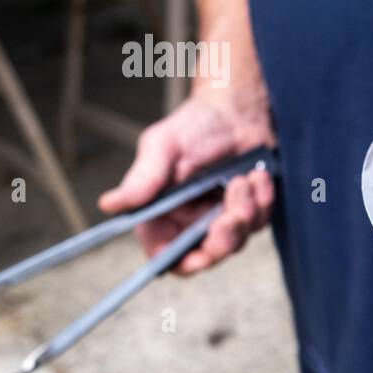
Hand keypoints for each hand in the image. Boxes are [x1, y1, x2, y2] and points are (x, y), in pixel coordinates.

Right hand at [98, 95, 275, 273]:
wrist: (237, 110)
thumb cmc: (195, 124)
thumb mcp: (164, 146)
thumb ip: (143, 179)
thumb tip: (109, 205)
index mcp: (162, 212)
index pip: (167, 255)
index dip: (181, 262)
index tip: (200, 257)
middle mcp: (191, 220)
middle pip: (209, 254)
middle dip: (224, 238)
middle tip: (232, 215)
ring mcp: (222, 217)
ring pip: (239, 239)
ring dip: (245, 211)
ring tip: (243, 179)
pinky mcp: (250, 210)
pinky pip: (261, 220)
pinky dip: (263, 199)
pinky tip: (257, 175)